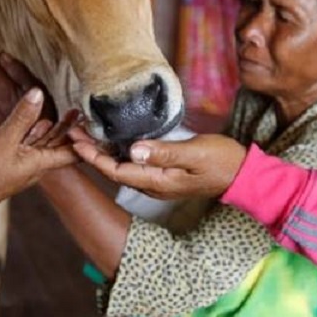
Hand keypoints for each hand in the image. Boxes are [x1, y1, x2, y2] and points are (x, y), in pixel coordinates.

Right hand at [0, 89, 79, 213]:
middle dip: (70, 129)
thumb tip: (39, 93)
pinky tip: (35, 122)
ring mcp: (23, 166)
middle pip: (60, 146)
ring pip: (44, 146)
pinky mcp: (11, 164)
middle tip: (80, 110)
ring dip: (54, 129)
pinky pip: (28, 147)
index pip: (74, 152)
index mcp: (41, 163)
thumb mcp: (4, 140)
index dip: (86, 138)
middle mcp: (36, 166)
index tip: (92, 120)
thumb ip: (22, 117)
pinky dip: (34, 133)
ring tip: (67, 112)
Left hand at [69, 128, 246, 199]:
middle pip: (113, 170)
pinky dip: (118, 153)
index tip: (76, 139)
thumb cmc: (222, 160)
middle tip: (73, 130)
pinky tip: (112, 141)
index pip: (116, 170)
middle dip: (91, 152)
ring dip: (102, 152)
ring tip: (86, 133)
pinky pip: (133, 166)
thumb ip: (164, 152)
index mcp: (158, 181)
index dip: (93, 156)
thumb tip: (133, 150)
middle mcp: (153, 186)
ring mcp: (158, 182)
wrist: (242, 174)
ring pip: (122, 168)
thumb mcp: (194, 152)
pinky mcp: (164, 175)